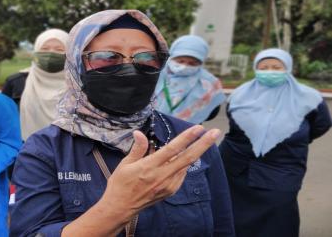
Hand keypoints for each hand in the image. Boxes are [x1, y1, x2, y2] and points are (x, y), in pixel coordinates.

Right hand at [100, 125, 218, 219]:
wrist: (121, 207)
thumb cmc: (120, 184)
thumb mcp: (125, 164)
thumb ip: (137, 148)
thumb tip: (139, 133)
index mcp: (150, 166)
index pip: (172, 149)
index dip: (186, 138)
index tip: (198, 128)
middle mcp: (162, 176)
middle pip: (188, 157)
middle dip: (203, 144)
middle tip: (215, 132)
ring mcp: (168, 185)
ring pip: (186, 165)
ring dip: (196, 152)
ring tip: (203, 141)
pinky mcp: (170, 191)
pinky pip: (181, 174)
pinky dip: (183, 164)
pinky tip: (181, 158)